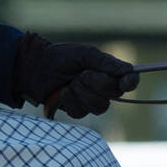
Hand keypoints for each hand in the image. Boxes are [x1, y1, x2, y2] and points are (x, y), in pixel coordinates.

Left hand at [12, 32, 138, 117]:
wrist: (36, 67)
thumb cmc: (61, 57)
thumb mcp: (84, 55)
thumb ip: (106, 62)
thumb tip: (129, 71)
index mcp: (108, 72)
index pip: (130, 80)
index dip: (130, 82)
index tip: (125, 83)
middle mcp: (103, 88)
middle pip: (114, 94)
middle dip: (96, 83)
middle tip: (81, 75)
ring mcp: (90, 101)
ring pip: (99, 106)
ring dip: (82, 93)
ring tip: (70, 83)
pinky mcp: (76, 111)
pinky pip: (81, 112)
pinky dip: (70, 101)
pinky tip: (62, 92)